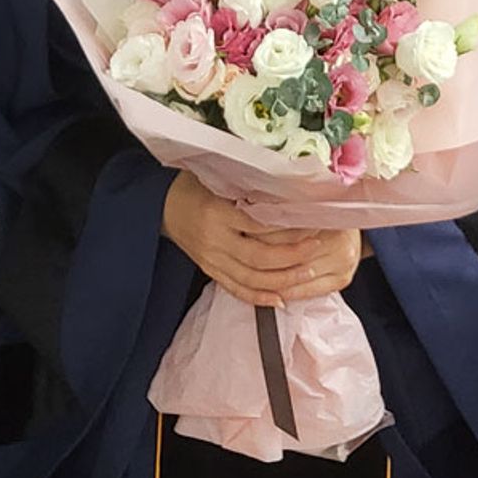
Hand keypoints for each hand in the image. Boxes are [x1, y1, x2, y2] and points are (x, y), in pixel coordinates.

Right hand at [162, 171, 361, 306]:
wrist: (161, 205)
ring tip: (308, 271)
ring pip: (251, 278)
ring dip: (282, 279)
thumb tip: (291, 188)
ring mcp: (211, 259)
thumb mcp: (219, 178)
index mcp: (217, 213)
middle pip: (259, 257)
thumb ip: (248, 186)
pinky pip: (236, 290)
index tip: (311, 221)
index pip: (259, 225)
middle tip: (316, 247)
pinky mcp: (210, 270)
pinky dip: (260, 298)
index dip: (287, 226)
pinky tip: (281, 299)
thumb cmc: (195, 185)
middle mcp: (214, 240)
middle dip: (292, 256)